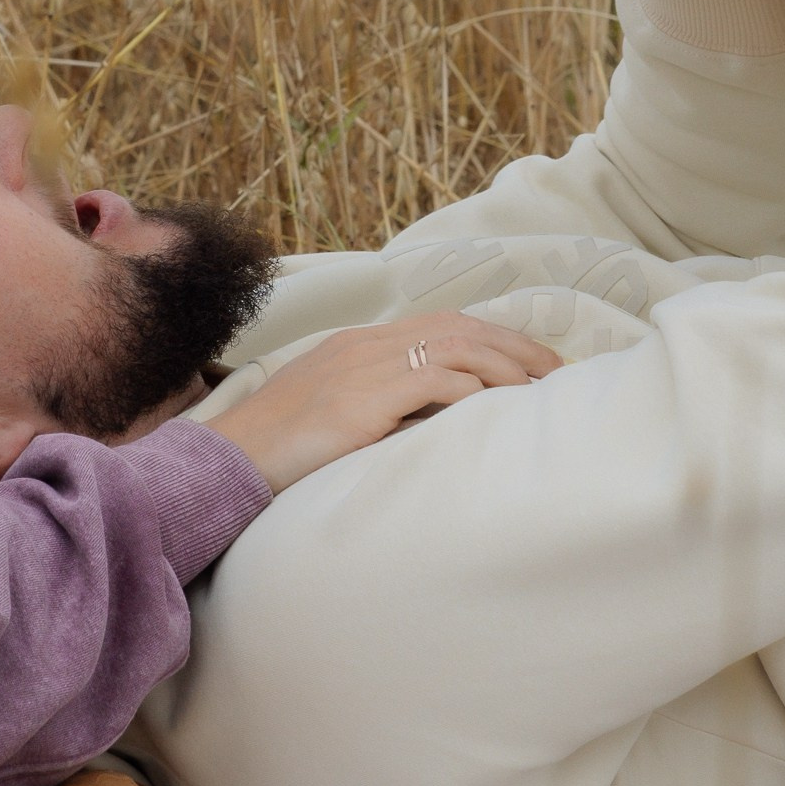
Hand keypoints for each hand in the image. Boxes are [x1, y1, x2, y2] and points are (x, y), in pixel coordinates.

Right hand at [214, 313, 558, 494]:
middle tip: (557, 371)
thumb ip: (374, 407)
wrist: (227, 460)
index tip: (530, 363)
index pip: (439, 325)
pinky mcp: (363, 397)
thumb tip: (427, 423)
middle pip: (457, 326)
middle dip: (514, 346)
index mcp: (356, 345)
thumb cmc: (275, 452)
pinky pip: (434, 378)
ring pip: (455, 344)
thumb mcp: (330, 417)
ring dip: (505, 365)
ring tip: (540, 388)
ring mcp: (363, 366)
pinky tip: (495, 405)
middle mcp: (364, 345)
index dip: (491, 338)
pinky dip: (472, 387)